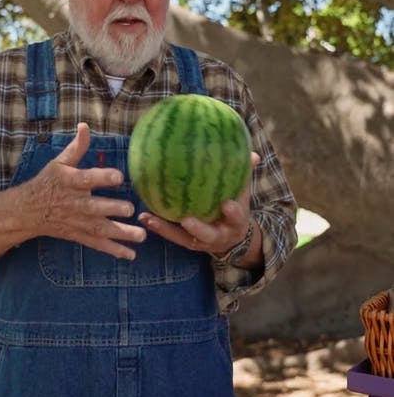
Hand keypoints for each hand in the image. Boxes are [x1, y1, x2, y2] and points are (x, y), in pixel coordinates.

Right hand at [0, 123, 146, 266]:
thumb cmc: (48, 183)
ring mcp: (78, 222)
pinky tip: (131, 254)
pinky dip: (114, 250)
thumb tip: (85, 125)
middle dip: (112, 209)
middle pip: (95, 207)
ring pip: (100, 229)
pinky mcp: (79, 235)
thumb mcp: (59, 163)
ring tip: (141, 236)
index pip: (87, 179)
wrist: (28, 211)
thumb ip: (76, 147)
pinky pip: (98, 244)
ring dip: (121, 234)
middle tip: (130, 209)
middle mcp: (75, 203)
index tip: (119, 176)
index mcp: (71, 182)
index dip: (102, 177)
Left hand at [138, 152, 259, 257]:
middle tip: (186, 219)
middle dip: (198, 228)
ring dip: (166, 229)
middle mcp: (218, 235)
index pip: (236, 217)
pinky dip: (158, 226)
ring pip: (182, 238)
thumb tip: (254, 154)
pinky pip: (171, 235)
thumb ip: (245, 174)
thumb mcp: (243, 194)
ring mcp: (200, 241)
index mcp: (235, 222)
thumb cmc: (235, 208)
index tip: (227, 204)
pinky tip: (143, 216)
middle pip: (208, 234)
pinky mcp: (186, 242)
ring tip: (149, 217)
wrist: (232, 238)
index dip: (232, 212)